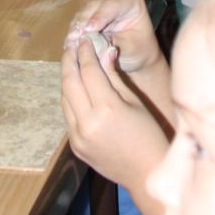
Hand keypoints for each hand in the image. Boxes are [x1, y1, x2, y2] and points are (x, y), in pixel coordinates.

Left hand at [61, 31, 169, 183]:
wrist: (147, 174)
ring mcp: (78, 137)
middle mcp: (87, 123)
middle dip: (69, 61)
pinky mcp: (75, 146)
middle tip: (72, 46)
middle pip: (70, 82)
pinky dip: (70, 98)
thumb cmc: (149, 134)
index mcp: (107, 109)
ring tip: (72, 63)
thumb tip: (103, 51)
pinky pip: (68, 115)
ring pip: (64, 99)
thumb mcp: (134, 101)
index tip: (85, 40)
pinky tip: (76, 88)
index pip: (88, 71)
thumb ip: (113, 76)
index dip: (85, 52)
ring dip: (67, 79)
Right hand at [67, 0, 159, 73]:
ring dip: (76, 25)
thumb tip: (90, 40)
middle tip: (75, 36)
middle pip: (96, 3)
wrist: (135, 55)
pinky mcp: (90, 10)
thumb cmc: (138, 50)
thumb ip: (111, 41)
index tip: (89, 28)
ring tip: (70, 41)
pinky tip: (69, 41)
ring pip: (84, 9)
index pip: (114, 4)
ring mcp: (101, 0)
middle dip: (84, 20)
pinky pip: (78, 17)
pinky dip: (74, 29)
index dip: (100, 16)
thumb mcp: (129, 47)